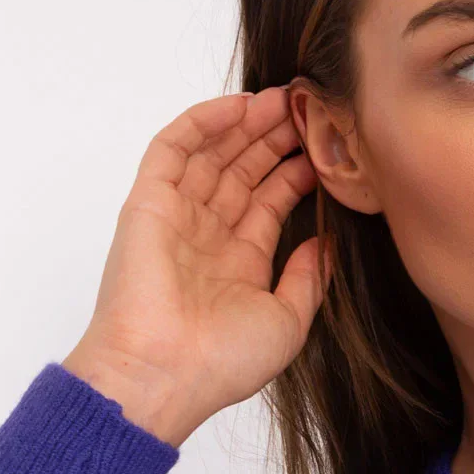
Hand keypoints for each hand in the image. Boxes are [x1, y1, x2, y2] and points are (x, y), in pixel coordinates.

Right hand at [63, 87, 326, 446]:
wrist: (164, 373)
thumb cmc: (222, 362)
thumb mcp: (286, 321)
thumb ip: (308, 279)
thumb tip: (325, 242)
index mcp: (237, 265)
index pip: (269, 203)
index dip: (295, 173)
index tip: (325, 148)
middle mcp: (206, 237)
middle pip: (242, 172)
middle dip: (275, 140)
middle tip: (308, 109)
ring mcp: (176, 217)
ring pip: (212, 154)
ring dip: (246, 125)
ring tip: (284, 99)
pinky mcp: (148, 203)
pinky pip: (173, 149)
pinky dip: (204, 123)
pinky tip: (240, 106)